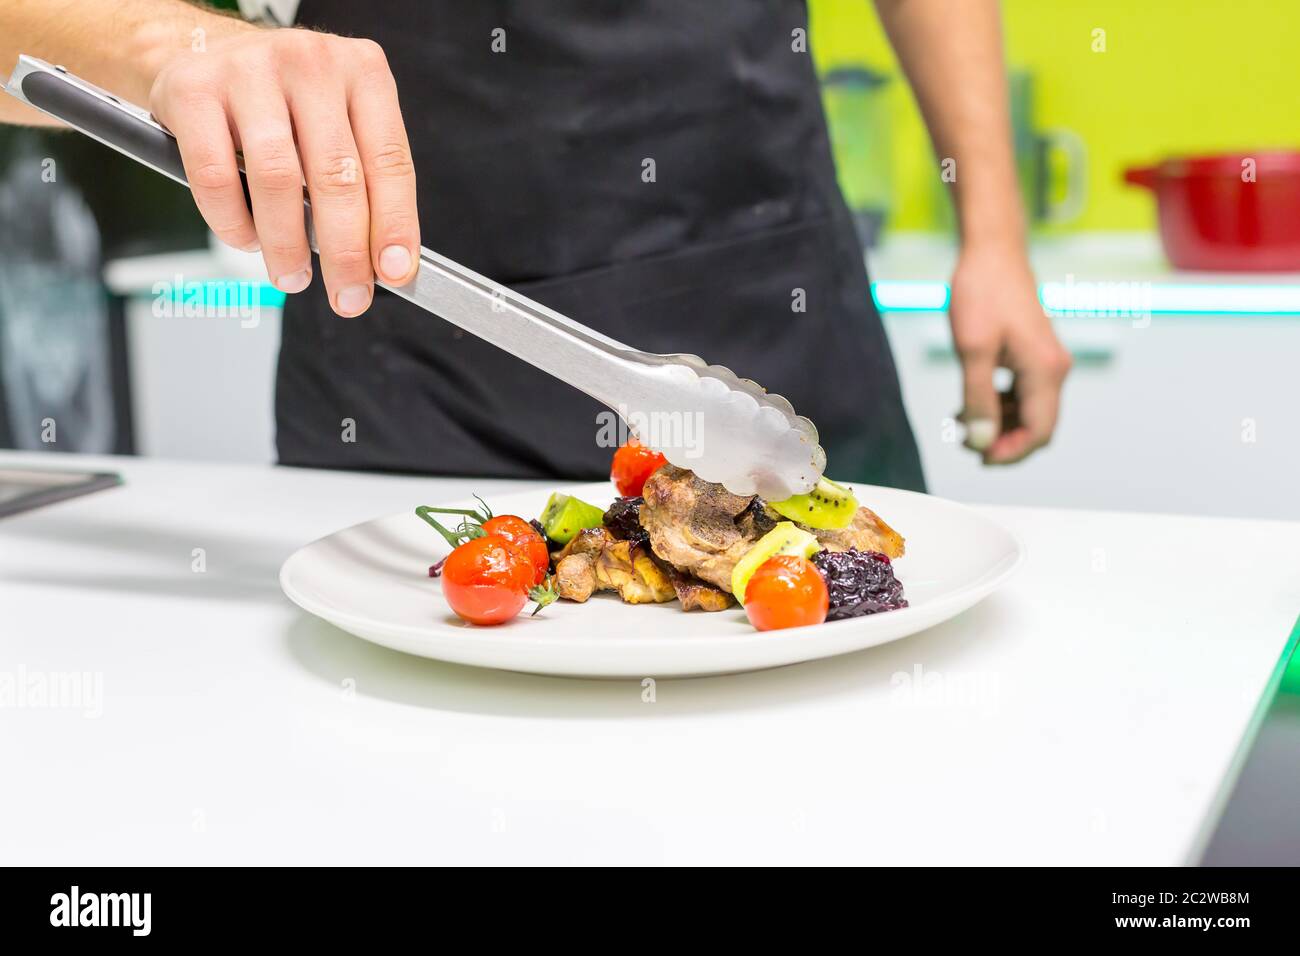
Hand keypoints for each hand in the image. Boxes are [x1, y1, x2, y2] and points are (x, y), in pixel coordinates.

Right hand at [149, 26, 418, 315]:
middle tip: (347, 295)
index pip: (390, 160)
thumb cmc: (283, 102)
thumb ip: (364, 182)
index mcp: (363, 72)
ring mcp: (249, 71)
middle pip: (336, 176)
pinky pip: (216, 176)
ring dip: (286, 244)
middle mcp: (311, 63)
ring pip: (277, 180)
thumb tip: (383, 261)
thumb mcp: (338, 124)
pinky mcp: (193, 90)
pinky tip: (246, 239)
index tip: (394, 272)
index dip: (394, 224)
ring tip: (292, 275)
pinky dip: (233, 222)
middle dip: (345, 252)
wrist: (204, 52)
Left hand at [948, 245, 1071, 463]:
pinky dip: (999, 405)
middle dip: (1002, 441)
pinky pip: (1022, 394)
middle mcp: (1054, 369)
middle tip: (963, 441)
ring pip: (1028, 412)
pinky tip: (968, 404)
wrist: (991, 251)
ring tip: (958, 422)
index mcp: (1046, 371)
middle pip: (1037, 427)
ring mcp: (1046, 362)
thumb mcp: (971, 350)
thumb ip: (978, 399)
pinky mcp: (1033, 355)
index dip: (1010, 453)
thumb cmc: (981, 293)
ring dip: (998, 424)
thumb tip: (981, 442)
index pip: (1039, 433)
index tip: (976, 456)